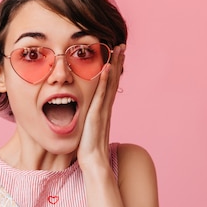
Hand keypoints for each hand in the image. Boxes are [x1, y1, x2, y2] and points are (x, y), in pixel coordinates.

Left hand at [77, 43, 125, 169]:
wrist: (93, 160)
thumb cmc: (89, 148)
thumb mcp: (88, 128)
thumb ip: (88, 118)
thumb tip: (84, 115)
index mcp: (103, 108)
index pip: (110, 84)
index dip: (114, 69)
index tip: (116, 55)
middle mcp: (106, 106)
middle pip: (114, 79)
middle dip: (118, 62)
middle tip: (122, 45)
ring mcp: (103, 109)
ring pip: (111, 83)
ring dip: (115, 64)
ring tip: (118, 49)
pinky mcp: (97, 113)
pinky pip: (102, 93)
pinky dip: (105, 79)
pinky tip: (107, 66)